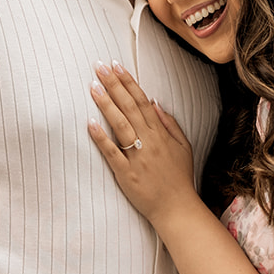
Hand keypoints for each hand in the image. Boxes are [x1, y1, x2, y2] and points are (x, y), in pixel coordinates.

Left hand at [89, 61, 196, 229]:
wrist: (176, 208)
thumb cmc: (179, 177)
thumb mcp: (183, 146)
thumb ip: (170, 124)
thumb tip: (155, 103)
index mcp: (160, 133)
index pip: (142, 101)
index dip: (128, 82)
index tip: (116, 66)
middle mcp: (148, 141)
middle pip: (129, 107)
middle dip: (113, 85)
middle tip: (99, 67)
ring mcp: (137, 157)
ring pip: (120, 125)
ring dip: (106, 104)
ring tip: (93, 86)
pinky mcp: (126, 174)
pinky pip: (112, 153)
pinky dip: (101, 138)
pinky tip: (90, 123)